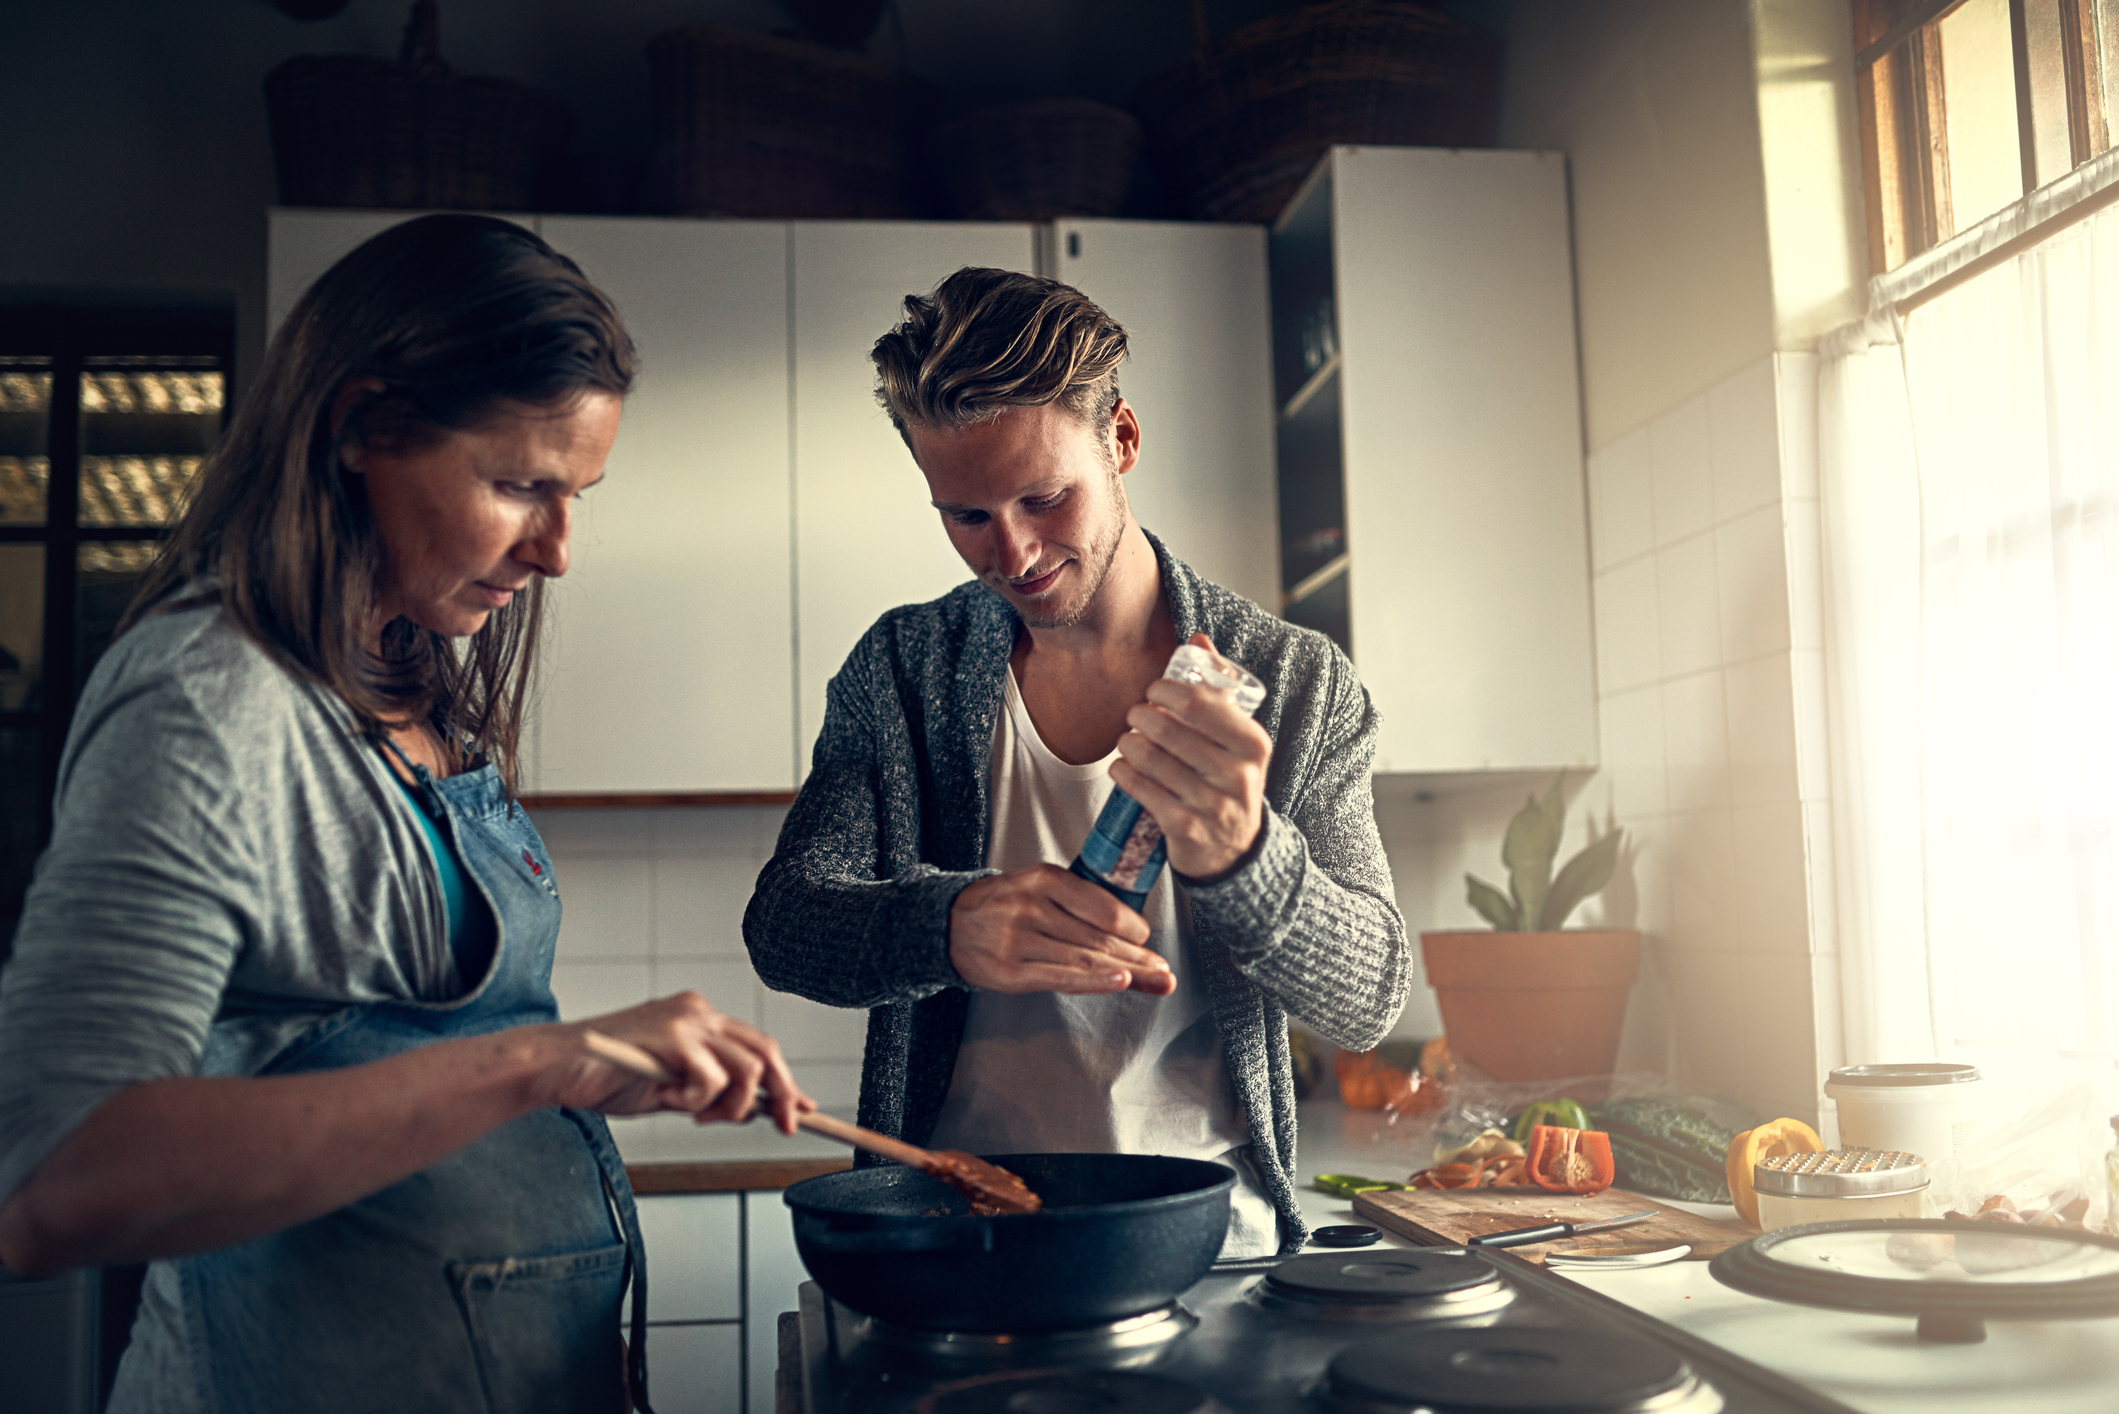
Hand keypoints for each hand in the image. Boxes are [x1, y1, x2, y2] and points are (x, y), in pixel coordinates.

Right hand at [548, 992, 815, 1133]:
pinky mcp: (672, 1037)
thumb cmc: (607, 1077)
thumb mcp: (673, 1089)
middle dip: (782, 1095)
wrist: (557, 1068)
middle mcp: (700, 1011)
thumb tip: (758, 1110)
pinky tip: (668, 1098)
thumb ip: (713, 1094)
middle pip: (766, 1052)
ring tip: (693, 1113)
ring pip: (745, 1069)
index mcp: (701, 1018)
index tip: (803, 1109)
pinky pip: (711, 1079)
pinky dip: (696, 1101)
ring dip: (729, 1106)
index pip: (759, 1047)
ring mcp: (687, 1021)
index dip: (785, 1081)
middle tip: (782, 1127)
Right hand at [948, 863, 1174, 995]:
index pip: (1100, 905)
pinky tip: (1121, 982)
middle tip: (1165, 969)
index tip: (1147, 939)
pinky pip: (1061, 977)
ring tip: (1156, 980)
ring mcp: (1019, 940)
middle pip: (1098, 937)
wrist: (947, 924)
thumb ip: (1078, 903)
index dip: (1131, 926)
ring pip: (1085, 959)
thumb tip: (1132, 926)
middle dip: (1138, 956)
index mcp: (1043, 879)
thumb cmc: (1003, 905)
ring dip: (1127, 972)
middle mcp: (1031, 907)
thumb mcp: (1037, 887)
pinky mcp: (1011, 971)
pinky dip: (1095, 981)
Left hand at [1108, 633, 1270, 880]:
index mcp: (1254, 743)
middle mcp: (1239, 775)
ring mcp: (1213, 804)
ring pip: (1151, 759)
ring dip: (1129, 743)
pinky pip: (1142, 790)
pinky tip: (1121, 766)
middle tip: (1135, 715)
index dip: (1167, 691)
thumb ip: (1219, 688)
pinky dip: (1124, 773)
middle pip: (1170, 730)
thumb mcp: (1236, 738)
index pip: (1202, 703)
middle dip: (1142, 715)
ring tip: (1128, 740)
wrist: (1234, 849)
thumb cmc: (1228, 779)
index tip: (1154, 691)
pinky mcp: (1185, 827)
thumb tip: (1198, 638)